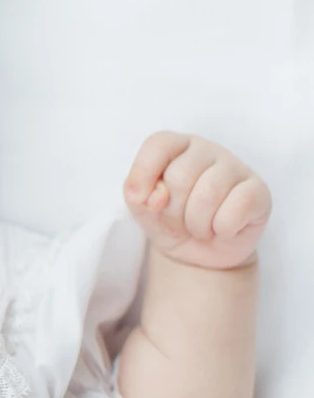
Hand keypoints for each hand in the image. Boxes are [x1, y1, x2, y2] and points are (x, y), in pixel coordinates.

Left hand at [123, 132, 270, 269]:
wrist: (198, 253)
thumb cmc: (170, 222)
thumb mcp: (142, 210)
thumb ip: (139, 196)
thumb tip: (157, 195)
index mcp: (178, 147)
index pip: (159, 144)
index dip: (143, 173)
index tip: (139, 200)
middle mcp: (208, 150)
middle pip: (180, 177)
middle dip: (172, 211)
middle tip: (178, 220)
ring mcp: (237, 167)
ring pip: (207, 195)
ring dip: (196, 224)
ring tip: (199, 227)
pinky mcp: (258, 191)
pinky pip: (234, 210)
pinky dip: (222, 229)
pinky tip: (222, 229)